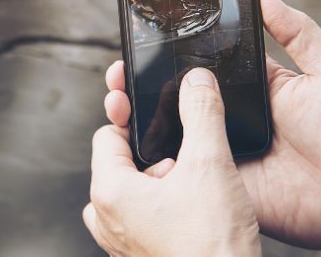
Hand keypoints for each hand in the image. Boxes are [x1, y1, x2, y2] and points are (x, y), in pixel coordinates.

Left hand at [84, 68, 261, 255]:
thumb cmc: (212, 248)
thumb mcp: (210, 166)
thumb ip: (201, 113)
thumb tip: (197, 81)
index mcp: (110, 191)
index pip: (107, 134)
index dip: (132, 117)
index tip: (147, 105)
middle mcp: (107, 219)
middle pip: (121, 162)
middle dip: (154, 154)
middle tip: (185, 160)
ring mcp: (122, 242)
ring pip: (135, 192)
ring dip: (162, 182)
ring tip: (194, 189)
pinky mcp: (141, 256)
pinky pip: (145, 219)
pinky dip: (166, 207)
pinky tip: (197, 211)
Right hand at [103, 0, 320, 253]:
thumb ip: (298, 31)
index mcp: (246, 84)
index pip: (197, 61)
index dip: (167, 51)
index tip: (140, 36)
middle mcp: (225, 114)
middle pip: (170, 93)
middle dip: (136, 81)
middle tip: (117, 72)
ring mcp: (217, 147)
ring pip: (166, 129)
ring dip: (135, 115)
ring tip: (117, 101)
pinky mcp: (216, 179)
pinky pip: (179, 166)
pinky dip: (154, 157)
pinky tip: (134, 141)